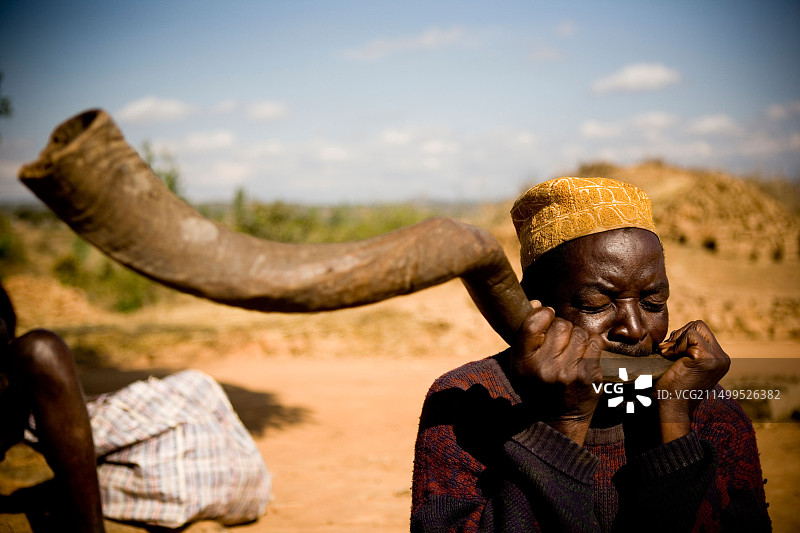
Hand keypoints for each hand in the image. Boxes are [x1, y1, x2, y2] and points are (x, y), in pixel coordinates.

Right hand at [511, 301, 603, 444]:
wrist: (559, 418)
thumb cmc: (537, 385)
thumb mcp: (520, 364)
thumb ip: (526, 336)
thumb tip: (538, 303)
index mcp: (524, 363)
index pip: (533, 324)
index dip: (542, 313)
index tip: (546, 315)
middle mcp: (546, 368)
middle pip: (561, 325)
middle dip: (561, 328)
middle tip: (559, 341)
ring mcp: (570, 372)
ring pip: (580, 332)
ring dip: (577, 337)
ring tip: (571, 351)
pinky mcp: (590, 375)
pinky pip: (595, 343)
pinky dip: (590, 345)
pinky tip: (583, 356)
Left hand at [655, 320, 729, 441]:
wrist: (671, 407)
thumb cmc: (671, 387)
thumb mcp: (684, 363)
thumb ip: (688, 348)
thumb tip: (678, 331)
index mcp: (718, 359)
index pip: (700, 330)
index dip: (682, 337)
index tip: (671, 354)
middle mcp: (722, 358)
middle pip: (699, 325)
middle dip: (680, 335)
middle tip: (669, 354)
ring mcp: (718, 358)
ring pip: (694, 327)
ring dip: (677, 340)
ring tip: (670, 357)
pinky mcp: (708, 358)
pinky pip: (690, 335)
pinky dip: (676, 344)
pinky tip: (671, 359)